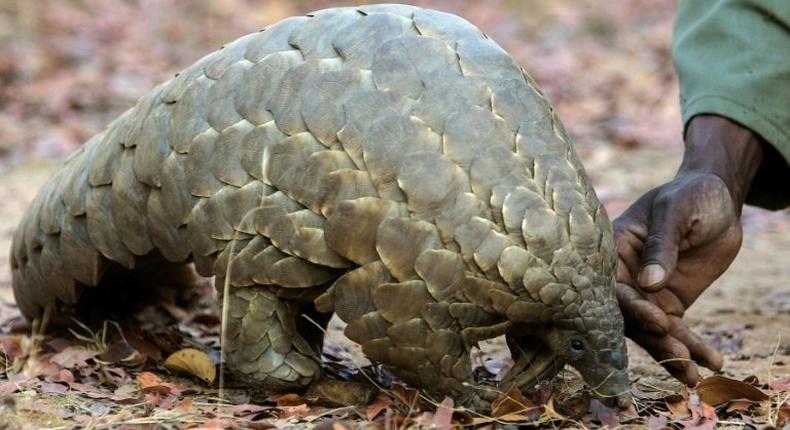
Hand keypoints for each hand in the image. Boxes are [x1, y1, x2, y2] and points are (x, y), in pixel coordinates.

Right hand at [613, 115, 763, 384]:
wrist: (716, 200)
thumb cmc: (689, 196)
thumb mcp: (675, 212)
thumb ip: (661, 245)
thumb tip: (650, 282)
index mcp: (613, 251)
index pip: (613, 286)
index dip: (631, 307)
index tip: (658, 321)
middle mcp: (623, 277)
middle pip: (629, 316)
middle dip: (653, 339)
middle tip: (678, 356)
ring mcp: (646, 294)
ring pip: (652, 331)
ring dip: (672, 353)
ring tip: (694, 375)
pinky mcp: (668, 304)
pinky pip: (677, 331)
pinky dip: (693, 348)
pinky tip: (711, 364)